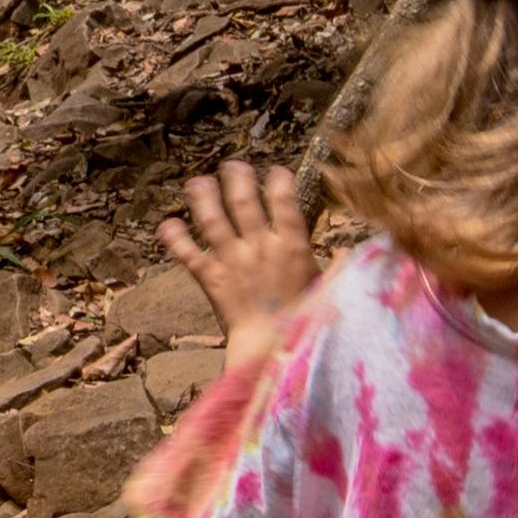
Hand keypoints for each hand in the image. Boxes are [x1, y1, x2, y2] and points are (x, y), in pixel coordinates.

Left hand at [161, 158, 322, 355]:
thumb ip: (339, 268)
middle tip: (232, 165)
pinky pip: (189, 255)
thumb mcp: (330, 291)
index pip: (285, 203)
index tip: (276, 171)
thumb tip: (350, 251)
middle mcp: (259, 247)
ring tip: (196, 181)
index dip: (279, 182)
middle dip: (237, 178)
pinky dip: (176, 239)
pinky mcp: (211, 280)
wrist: (271, 352)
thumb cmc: (306, 323)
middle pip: (244, 202)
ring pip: (214, 221)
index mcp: (292, 247)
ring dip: (203, 198)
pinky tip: (167, 224)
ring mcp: (232, 262)